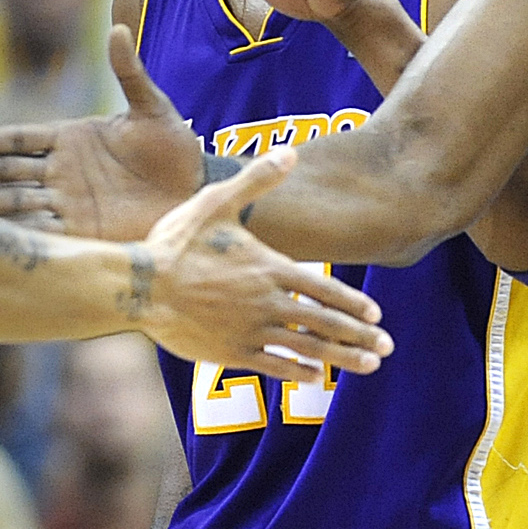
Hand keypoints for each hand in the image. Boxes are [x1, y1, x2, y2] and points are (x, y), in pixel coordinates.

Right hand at [0, 25, 203, 240]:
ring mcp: (68, 200)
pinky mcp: (82, 229)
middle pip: (7, 170)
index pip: (20, 139)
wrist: (194, 189)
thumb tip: (117, 29)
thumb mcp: (152, 108)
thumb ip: (130, 73)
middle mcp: (61, 170)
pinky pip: (42, 229)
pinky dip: (16, 231)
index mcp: (71, 137)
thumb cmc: (173, 146)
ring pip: (16, 200)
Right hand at [133, 148, 391, 379]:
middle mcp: (267, 303)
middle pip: (324, 323)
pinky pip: (273, 365)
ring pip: (306, 349)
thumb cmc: (177, 242)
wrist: (141, 285)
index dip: (352, 304)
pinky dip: (297, 372)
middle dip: (359, 337)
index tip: (375, 316)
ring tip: (368, 366)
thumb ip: (257, 178)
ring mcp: (250, 330)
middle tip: (386, 347)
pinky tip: (314, 377)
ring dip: (340, 358)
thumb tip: (291, 150)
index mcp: (269, 268)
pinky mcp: (230, 352)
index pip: (322, 289)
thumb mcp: (217, 201)